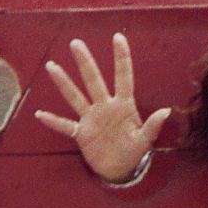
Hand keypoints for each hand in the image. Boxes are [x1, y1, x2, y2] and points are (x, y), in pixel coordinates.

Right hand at [35, 33, 170, 182]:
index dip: (121, 58)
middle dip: (85, 62)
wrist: (120, 169)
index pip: (123, 77)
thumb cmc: (134, 151)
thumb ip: (153, 126)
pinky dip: (53, 122)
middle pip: (93, 80)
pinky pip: (65, 126)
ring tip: (52, 66)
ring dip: (63, 83)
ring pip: (75, 97)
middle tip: (76, 43)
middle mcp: (105, 107)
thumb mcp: (145, 140)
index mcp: (123, 105)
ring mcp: (91, 118)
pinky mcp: (81, 133)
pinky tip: (40, 115)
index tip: (118, 37)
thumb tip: (166, 112)